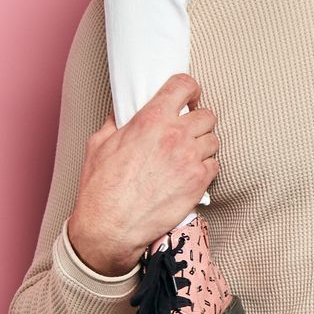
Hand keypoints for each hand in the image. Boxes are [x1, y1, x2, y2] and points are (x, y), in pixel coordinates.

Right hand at [65, 74, 221, 275]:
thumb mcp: (98, 145)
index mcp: (150, 120)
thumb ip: (115, 122)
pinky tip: (189, 173)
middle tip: (187, 131)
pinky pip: (214, 165)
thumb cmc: (100, 189)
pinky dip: (205, 167)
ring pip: (213, 140)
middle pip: (206, 115)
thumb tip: (121, 112)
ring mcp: (190, 158)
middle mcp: (175, 135)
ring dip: (202, 145)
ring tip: (186, 155)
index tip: (188, 96)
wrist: (110, 227)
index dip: (189, 89)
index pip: (183, 86)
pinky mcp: (199, 182)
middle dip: (197, 121)